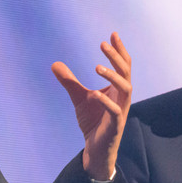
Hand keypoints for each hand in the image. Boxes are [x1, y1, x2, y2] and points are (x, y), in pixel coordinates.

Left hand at [51, 32, 131, 181]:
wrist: (95, 149)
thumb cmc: (93, 121)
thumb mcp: (79, 98)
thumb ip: (70, 81)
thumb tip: (55, 64)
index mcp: (117, 89)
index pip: (123, 65)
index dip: (119, 50)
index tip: (113, 34)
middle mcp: (123, 97)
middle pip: (126, 72)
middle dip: (116, 58)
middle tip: (103, 44)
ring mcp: (121, 111)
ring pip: (126, 89)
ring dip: (113, 76)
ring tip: (97, 67)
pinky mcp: (116, 125)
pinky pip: (115, 111)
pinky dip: (106, 101)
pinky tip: (94, 94)